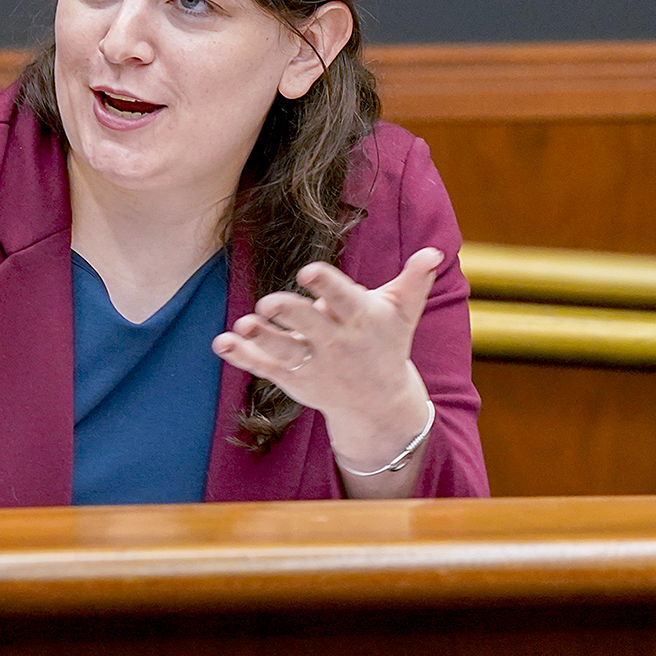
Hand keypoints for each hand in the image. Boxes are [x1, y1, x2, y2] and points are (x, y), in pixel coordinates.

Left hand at [211, 247, 443, 473]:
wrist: (378, 404)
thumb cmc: (387, 344)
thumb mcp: (403, 312)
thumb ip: (415, 280)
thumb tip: (434, 251)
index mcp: (360, 318)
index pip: (343, 298)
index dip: (326, 285)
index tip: (308, 271)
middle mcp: (335, 342)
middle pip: (309, 325)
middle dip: (289, 314)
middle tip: (268, 303)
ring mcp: (312, 362)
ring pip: (283, 350)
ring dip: (261, 338)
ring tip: (242, 326)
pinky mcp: (292, 378)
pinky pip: (264, 367)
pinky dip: (242, 357)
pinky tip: (221, 343)